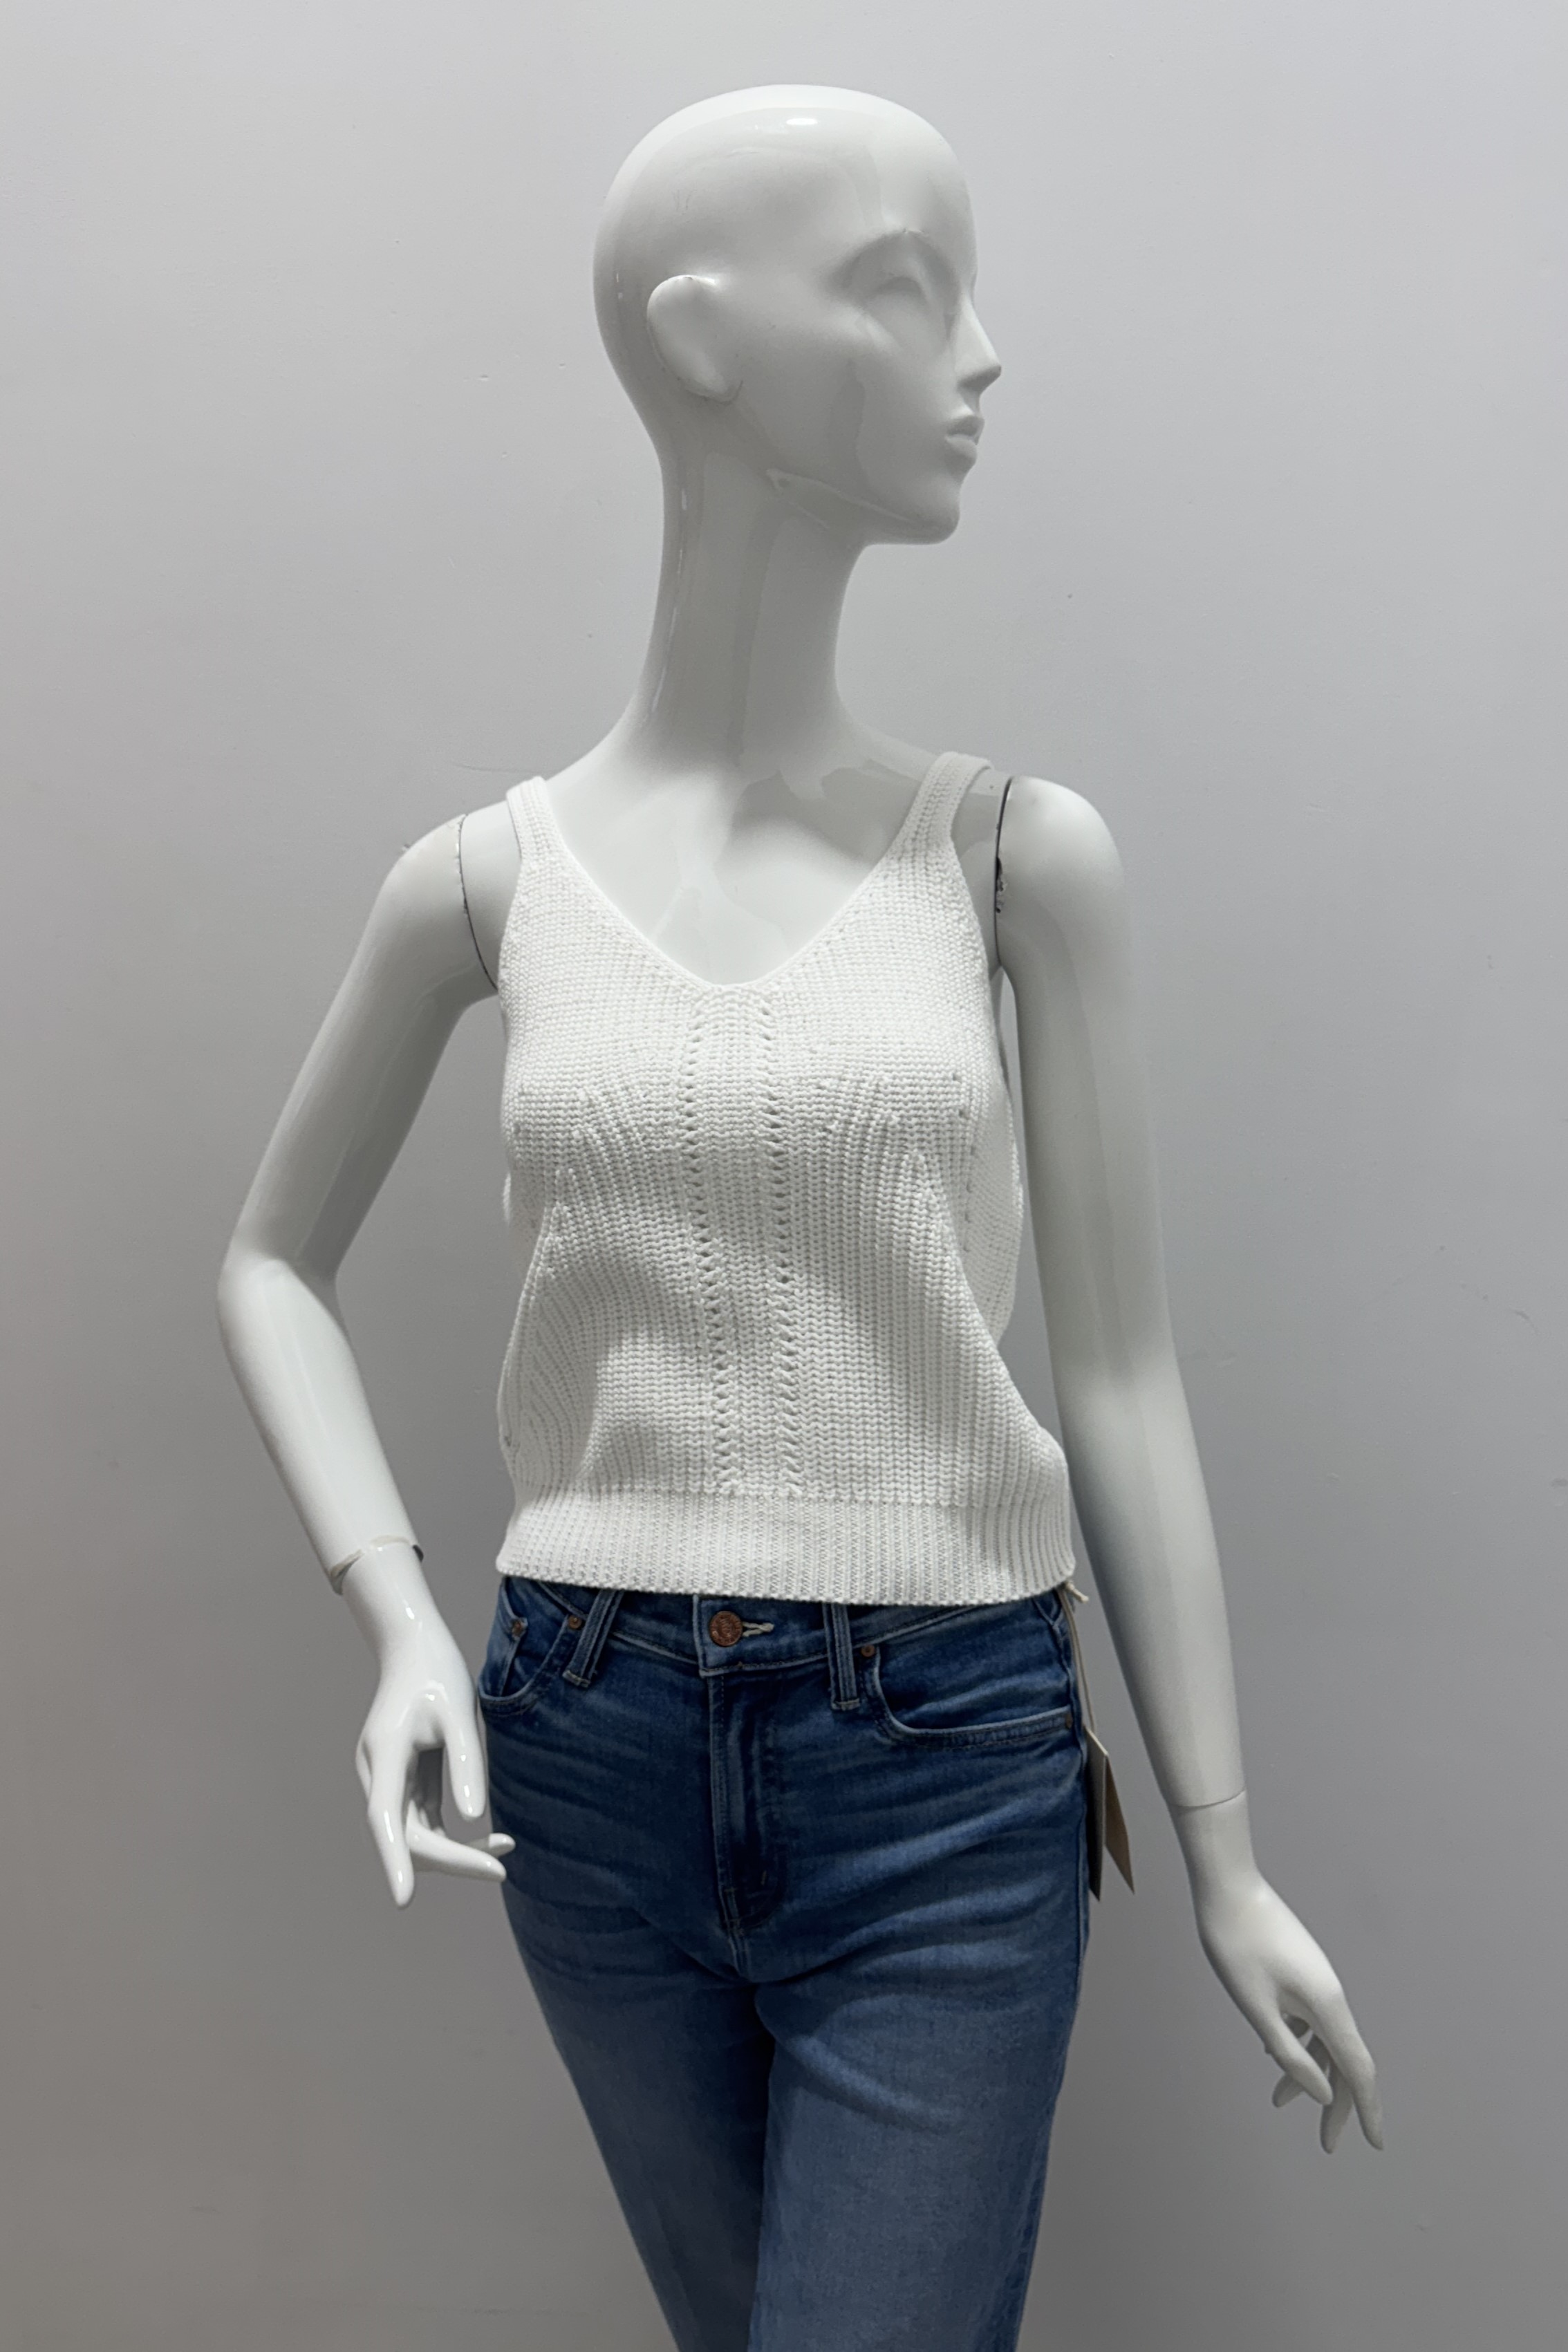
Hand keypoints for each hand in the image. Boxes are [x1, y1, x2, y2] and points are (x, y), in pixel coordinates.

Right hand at [340, 1543, 513, 1907]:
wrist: (413, 1646)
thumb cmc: (438, 1672)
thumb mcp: (459, 1711)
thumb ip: (466, 1762)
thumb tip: (475, 1817)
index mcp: (384, 1753)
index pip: (384, 1818)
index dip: (393, 1861)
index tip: (403, 1901)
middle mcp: (377, 1773)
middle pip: (405, 1836)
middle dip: (452, 1859)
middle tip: (502, 1868)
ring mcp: (387, 1780)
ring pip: (414, 1835)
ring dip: (456, 1851)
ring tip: (508, 1847)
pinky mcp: (403, 1783)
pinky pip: (425, 1823)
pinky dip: (455, 1836)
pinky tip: (494, 1838)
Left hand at [1177, 1794, 1382, 2151]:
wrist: (1227, 1886)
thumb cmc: (1236, 1946)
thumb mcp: (1257, 2010)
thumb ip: (1291, 2057)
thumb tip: (1321, 2094)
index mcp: (1327, 2006)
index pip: (1357, 2070)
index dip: (1367, 2109)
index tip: (1375, 2144)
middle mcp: (1330, 1995)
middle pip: (1344, 2060)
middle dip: (1337, 2103)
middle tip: (1325, 2144)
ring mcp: (1317, 1980)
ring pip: (1323, 2039)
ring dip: (1308, 2073)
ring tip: (1277, 2101)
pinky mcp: (1301, 1971)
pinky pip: (1309, 2018)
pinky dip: (1296, 2042)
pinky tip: (1272, 2052)